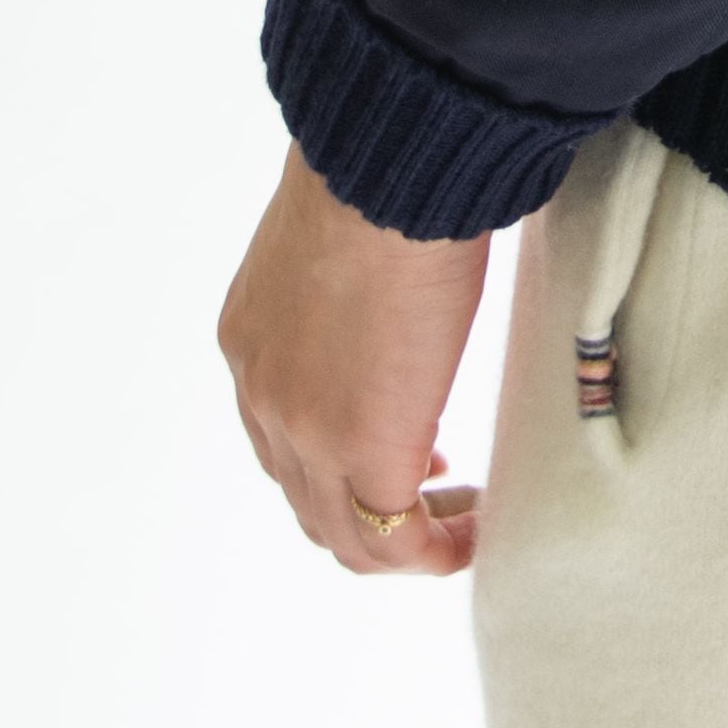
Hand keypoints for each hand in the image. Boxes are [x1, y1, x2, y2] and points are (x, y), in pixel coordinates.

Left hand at [216, 139, 492, 575]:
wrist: (384, 174)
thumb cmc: (381, 174)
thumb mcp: (340, 237)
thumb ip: (351, 280)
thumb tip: (402, 276)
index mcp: (252, 343)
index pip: (284, 437)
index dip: (343, 460)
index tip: (413, 452)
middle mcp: (263, 397)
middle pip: (309, 499)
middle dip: (375, 510)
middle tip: (440, 495)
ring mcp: (306, 433)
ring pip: (345, 534)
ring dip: (404, 542)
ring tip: (463, 522)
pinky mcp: (364, 451)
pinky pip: (394, 542)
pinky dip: (434, 553)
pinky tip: (475, 534)